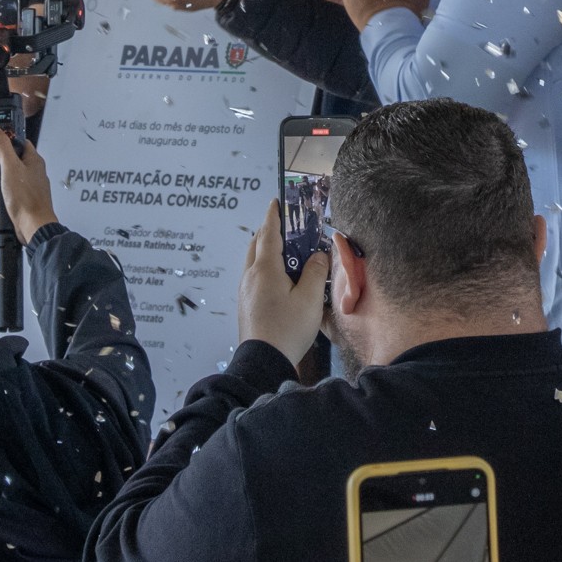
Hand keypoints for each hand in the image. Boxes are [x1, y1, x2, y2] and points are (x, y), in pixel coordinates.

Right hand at [0, 128, 58, 238]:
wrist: (33, 227)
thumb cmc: (26, 198)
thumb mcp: (10, 167)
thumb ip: (1, 146)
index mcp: (32, 161)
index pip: (17, 143)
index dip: (4, 143)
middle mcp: (30, 174)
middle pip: (4, 168)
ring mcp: (25, 191)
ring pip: (1, 187)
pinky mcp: (20, 205)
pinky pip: (3, 202)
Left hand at [238, 200, 326, 365]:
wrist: (263, 361)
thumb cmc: (288, 328)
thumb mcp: (309, 299)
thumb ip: (314, 272)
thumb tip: (317, 255)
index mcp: (265, 269)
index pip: (268, 233)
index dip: (274, 216)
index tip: (276, 201)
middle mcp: (250, 276)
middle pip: (256, 244)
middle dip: (268, 231)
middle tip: (284, 225)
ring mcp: (245, 291)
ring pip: (253, 260)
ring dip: (265, 249)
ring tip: (283, 250)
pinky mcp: (246, 304)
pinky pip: (254, 276)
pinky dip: (264, 266)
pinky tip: (277, 278)